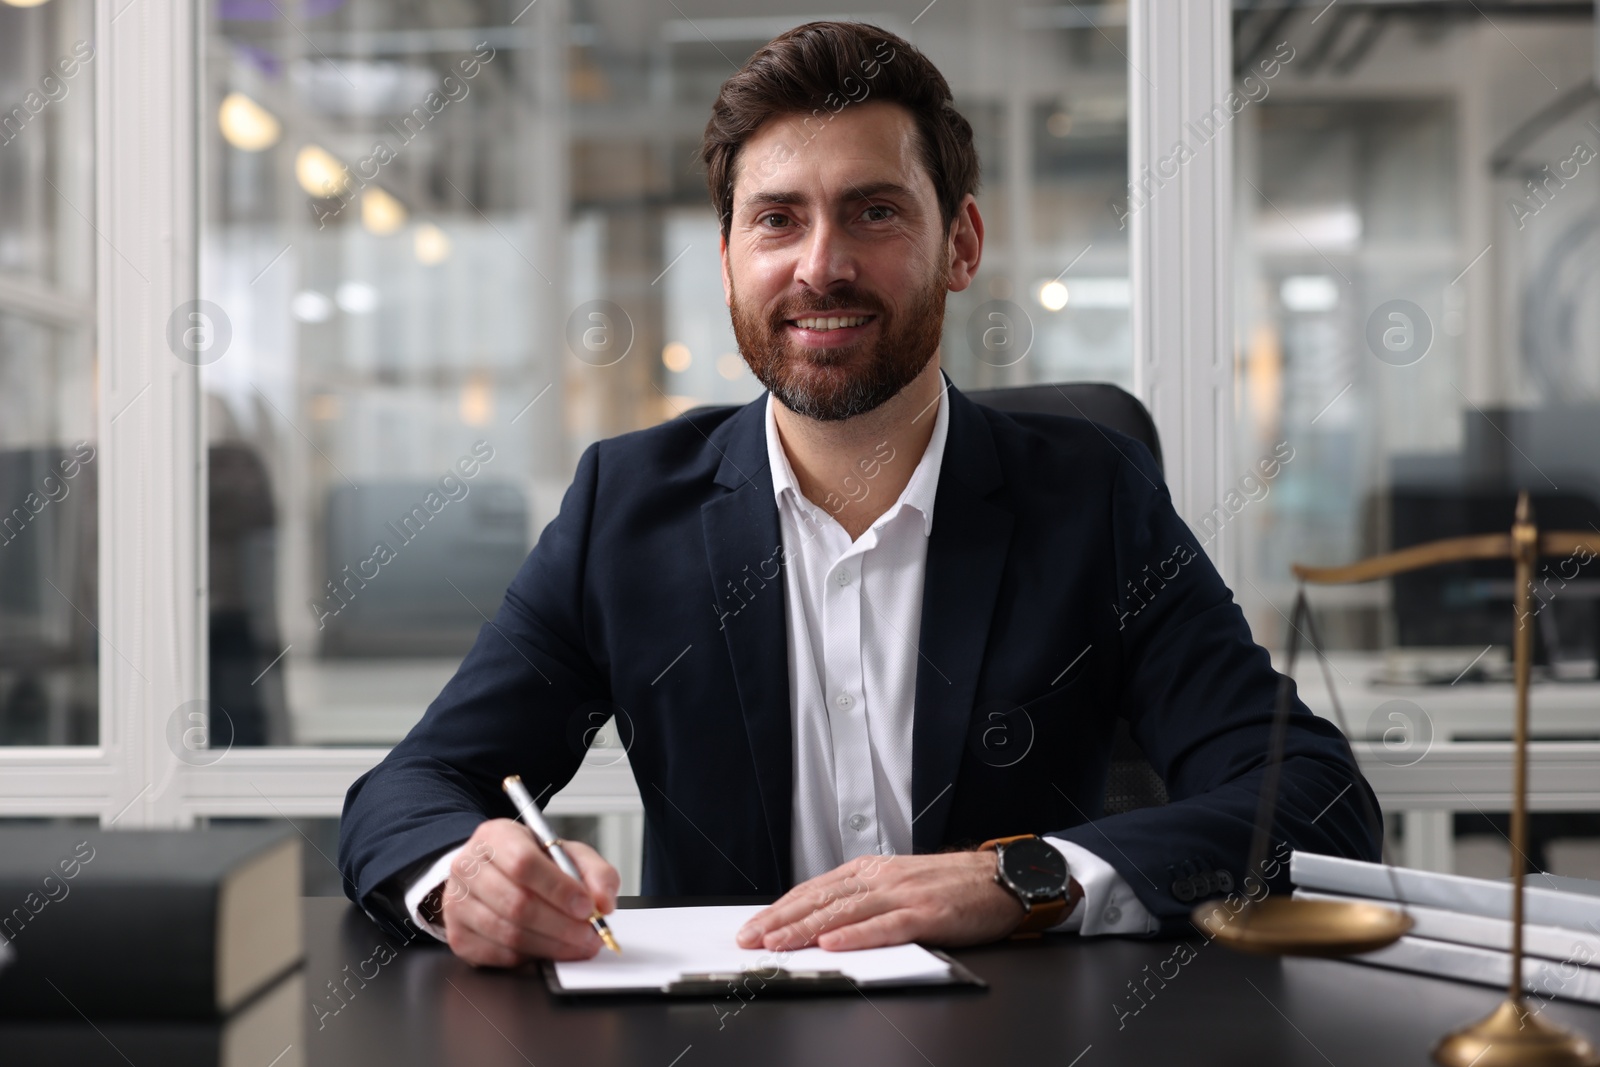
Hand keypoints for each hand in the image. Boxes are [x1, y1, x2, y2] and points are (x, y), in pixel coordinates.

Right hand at [438, 818, 619, 967]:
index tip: (587, 907)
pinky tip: (548, 948)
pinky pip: (498, 954)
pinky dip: (529, 957)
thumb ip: (596, 873)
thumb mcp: (568, 855)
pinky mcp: (457, 934)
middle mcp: (468, 866)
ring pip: (508, 933)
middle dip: (561, 925)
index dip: (559, 889)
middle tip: (590, 936)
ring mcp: (457, 902)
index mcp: (496, 836)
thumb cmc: (534, 863)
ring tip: (576, 945)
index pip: (524, 863)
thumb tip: (604, 903)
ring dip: (550, 945)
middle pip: (516, 903)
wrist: (494, 874)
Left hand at [734, 850, 1027, 952]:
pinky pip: (886, 926)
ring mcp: (903, 894)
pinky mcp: (927, 913)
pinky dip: (857, 935)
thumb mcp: (900, 883)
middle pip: (821, 900)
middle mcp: (882, 878)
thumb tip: (822, 921)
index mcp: (872, 871)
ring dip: (806, 929)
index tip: (754, 925)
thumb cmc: (952, 886)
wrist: (1001, 879)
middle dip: (781, 920)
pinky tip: (833, 944)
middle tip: (750, 938)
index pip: (815, 889)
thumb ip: (864, 899)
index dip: (781, 908)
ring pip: (845, 912)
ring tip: (777, 943)